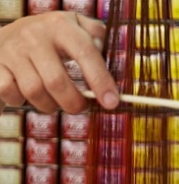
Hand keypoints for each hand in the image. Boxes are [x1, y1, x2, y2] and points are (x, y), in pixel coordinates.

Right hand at [0, 12, 118, 113]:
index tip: (111, 103)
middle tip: (80, 107)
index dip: (101, 81)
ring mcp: (12, 50)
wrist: (4, 34)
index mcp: (61, 26)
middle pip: (57, 82)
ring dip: (49, 105)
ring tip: (55, 101)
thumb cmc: (51, 38)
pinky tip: (26, 95)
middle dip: (73, 103)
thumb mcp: (75, 27)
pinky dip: (20, 101)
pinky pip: (10, 93)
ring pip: (35, 91)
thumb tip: (106, 52)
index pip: (86, 53)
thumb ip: (96, 36)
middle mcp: (35, 35)